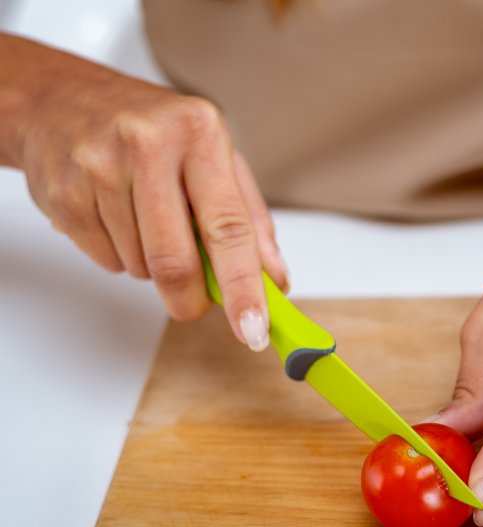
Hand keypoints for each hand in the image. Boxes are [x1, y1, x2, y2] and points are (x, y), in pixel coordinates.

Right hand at [7, 37, 286, 348]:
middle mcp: (148, 145)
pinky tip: (117, 219)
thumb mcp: (217, 157)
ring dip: (153, 268)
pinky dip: (121, 257)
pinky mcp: (63, 193)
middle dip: (190, 299)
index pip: (229, 227)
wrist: (64, 100)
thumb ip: (251, 220)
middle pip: (177, 260)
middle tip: (195, 303)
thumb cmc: (154, 131)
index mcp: (200, 133)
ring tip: (148, 223)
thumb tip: (274, 279)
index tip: (253, 326)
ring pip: (141, 266)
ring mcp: (99, 167)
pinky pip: (106, 261)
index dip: (243, 287)